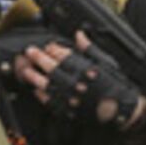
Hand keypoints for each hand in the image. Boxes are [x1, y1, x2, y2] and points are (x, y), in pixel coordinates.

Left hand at [18, 31, 144, 127]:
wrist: (119, 109)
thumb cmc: (115, 85)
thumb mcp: (105, 62)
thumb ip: (89, 48)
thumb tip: (79, 34)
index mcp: (83, 68)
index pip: (62, 54)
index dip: (52, 48)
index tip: (48, 45)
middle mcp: (74, 81)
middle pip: (50, 67)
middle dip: (38, 58)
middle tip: (30, 52)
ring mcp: (69, 97)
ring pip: (46, 84)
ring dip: (34, 76)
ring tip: (26, 70)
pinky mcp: (68, 110)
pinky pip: (49, 102)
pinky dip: (41, 95)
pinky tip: (37, 90)